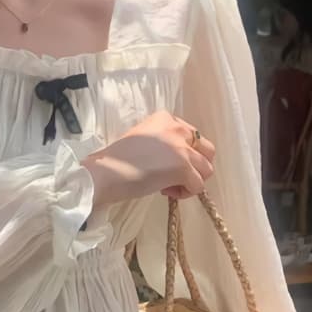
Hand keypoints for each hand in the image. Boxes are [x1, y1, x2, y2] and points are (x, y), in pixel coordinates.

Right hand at [82, 111, 214, 206]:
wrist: (105, 173)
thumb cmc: (115, 160)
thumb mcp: (141, 139)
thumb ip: (161, 144)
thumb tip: (173, 162)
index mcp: (165, 118)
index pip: (191, 135)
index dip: (183, 153)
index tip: (165, 164)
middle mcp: (177, 128)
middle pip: (206, 149)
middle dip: (196, 165)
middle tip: (177, 177)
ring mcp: (182, 148)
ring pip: (206, 169)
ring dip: (191, 181)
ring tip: (169, 187)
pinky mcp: (183, 168)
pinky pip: (198, 186)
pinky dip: (185, 193)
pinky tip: (166, 192)